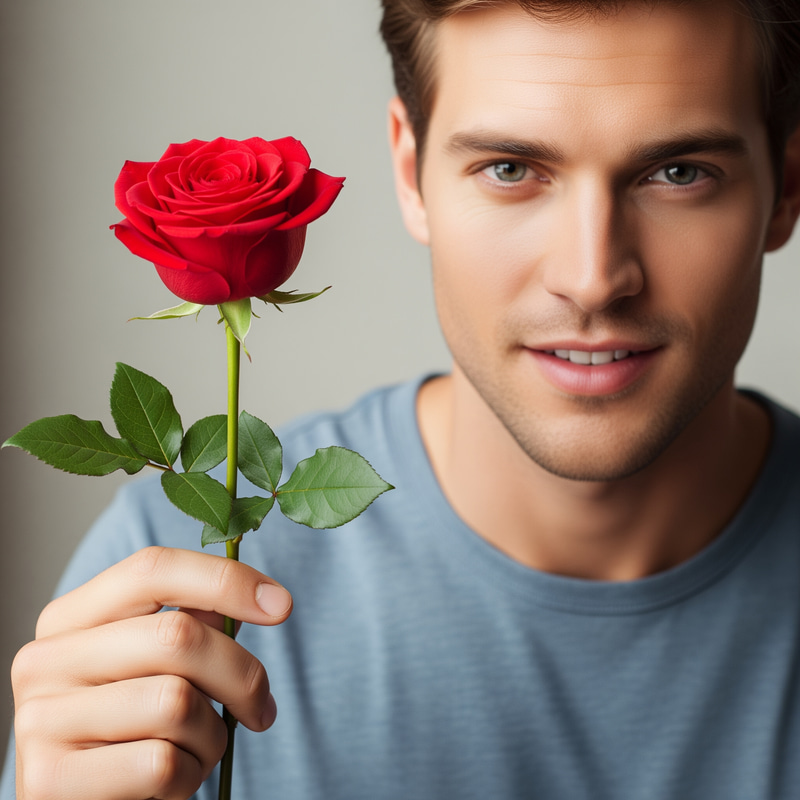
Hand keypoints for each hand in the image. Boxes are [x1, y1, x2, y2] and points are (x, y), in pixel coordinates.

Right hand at [11, 546, 292, 799]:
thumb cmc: (129, 727)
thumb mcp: (152, 667)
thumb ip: (192, 625)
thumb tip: (260, 598)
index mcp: (70, 617)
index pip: (154, 569)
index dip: (226, 580)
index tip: (281, 604)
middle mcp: (45, 659)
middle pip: (177, 634)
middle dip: (241, 673)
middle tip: (261, 705)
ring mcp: (40, 719)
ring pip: (175, 702)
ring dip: (213, 733)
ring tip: (202, 747)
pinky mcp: (49, 779)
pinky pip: (161, 763)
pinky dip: (190, 775)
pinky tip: (176, 779)